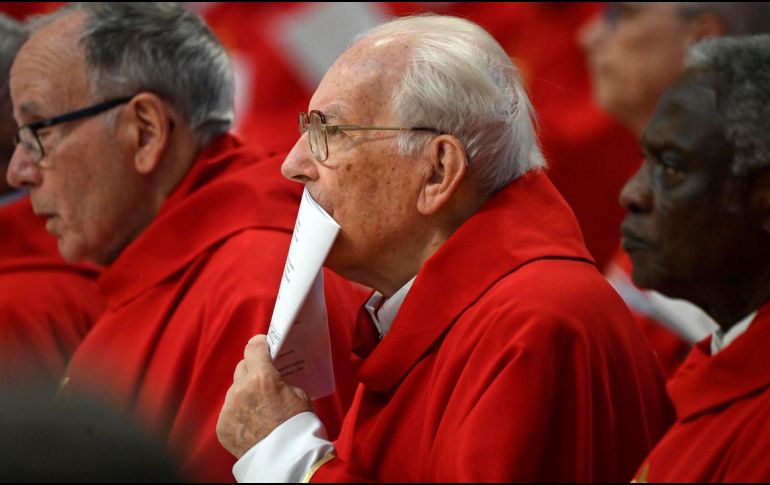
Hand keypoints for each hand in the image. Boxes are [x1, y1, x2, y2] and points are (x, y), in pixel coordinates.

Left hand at [217, 334, 312, 457]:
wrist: (288, 460)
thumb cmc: (299, 427)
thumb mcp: (299, 395)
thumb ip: (280, 382)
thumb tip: (273, 379)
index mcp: (262, 377)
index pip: (253, 347)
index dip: (259, 345)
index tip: (263, 346)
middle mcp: (241, 390)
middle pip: (242, 367)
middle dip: (252, 370)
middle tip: (264, 379)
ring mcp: (229, 409)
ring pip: (234, 390)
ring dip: (244, 393)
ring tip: (258, 407)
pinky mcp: (222, 426)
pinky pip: (228, 411)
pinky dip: (238, 413)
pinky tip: (251, 423)